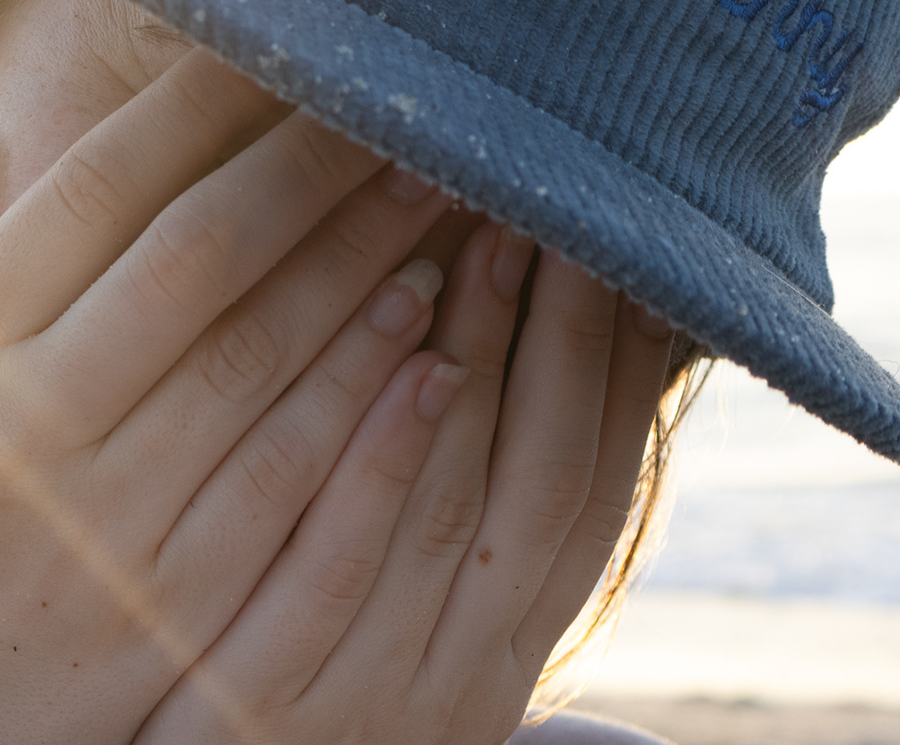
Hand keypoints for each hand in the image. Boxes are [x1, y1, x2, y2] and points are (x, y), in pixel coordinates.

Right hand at [0, 50, 465, 744]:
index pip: (97, 186)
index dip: (202, 104)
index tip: (281, 45)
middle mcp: (34, 420)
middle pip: (205, 251)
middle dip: (314, 160)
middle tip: (404, 98)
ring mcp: (116, 517)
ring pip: (267, 351)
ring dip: (365, 257)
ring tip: (445, 188)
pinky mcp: (182, 602)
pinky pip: (294, 476)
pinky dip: (366, 394)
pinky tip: (427, 329)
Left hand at [133, 225, 676, 743]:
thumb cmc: (313, 672)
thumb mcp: (405, 608)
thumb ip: (448, 491)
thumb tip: (482, 332)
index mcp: (513, 642)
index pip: (595, 488)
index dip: (623, 372)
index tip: (626, 253)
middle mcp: (472, 664)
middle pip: (547, 475)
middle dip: (566, 335)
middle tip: (556, 204)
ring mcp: (378, 686)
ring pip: (456, 503)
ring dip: (485, 362)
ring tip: (488, 235)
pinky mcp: (273, 695)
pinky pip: (344, 563)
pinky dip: (388, 461)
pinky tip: (410, 363)